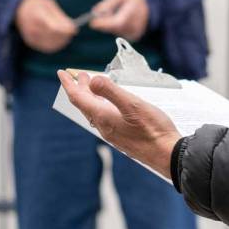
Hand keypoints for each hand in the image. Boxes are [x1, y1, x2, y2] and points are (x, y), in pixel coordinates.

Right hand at [14, 0, 78, 52]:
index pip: (52, 27)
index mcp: (35, 15)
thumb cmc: (36, 5)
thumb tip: (72, 28)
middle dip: (65, 35)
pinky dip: (56, 43)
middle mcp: (31, 27)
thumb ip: (59, 16)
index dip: (65, 30)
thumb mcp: (48, 4)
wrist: (17, 10)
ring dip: (62, 40)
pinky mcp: (31, 42)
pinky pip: (47, 47)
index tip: (74, 28)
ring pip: (51, 44)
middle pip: (53, 36)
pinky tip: (60, 38)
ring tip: (66, 33)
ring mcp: (30, 36)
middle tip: (72, 30)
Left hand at [56, 69, 181, 171]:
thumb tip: (93, 80)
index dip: (68, 84)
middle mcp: (104, 127)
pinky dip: (100, 105)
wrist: (167, 156)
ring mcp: (113, 133)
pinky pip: (103, 118)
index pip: (78, 98)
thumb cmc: (153, 131)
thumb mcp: (133, 105)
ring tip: (91, 85)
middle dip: (79, 88)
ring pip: (94, 112)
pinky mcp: (122, 136)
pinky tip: (108, 104)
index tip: (61, 73)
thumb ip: (112, 92)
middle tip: (77, 75)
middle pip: (85, 105)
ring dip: (90, 96)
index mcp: (103, 118)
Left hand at [89, 0, 149, 40]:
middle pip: (115, 29)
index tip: (92, 23)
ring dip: (109, 25)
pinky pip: (120, 33)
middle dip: (104, 24)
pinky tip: (118, 20)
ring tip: (113, 15)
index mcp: (135, 11)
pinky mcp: (134, 37)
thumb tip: (95, 11)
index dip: (104, 24)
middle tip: (95, 20)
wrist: (150, 6)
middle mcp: (137, 24)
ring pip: (116, 32)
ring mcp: (137, 32)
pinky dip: (115, 28)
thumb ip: (109, 3)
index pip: (118, 22)